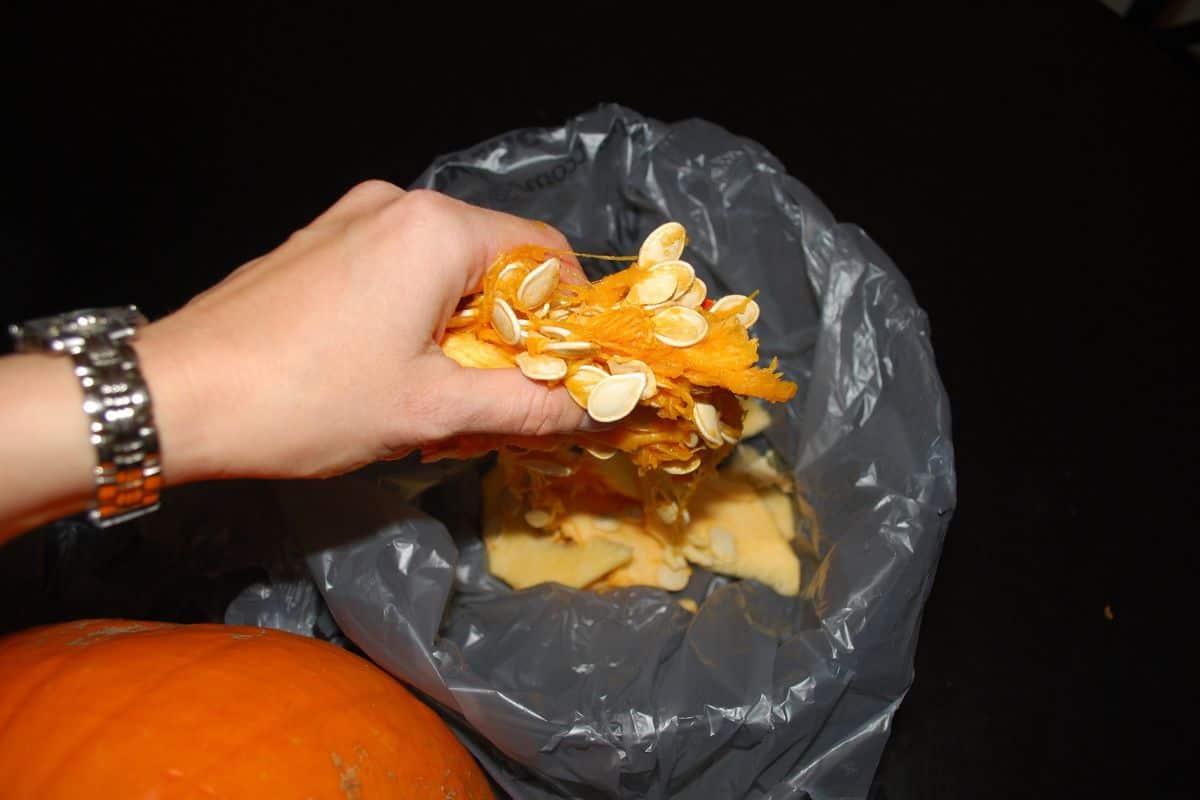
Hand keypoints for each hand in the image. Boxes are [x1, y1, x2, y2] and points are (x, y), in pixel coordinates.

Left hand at [139, 181, 586, 481]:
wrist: (175, 396)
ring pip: (444, 270)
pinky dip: (418, 316)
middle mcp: (397, 204)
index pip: (545, 253)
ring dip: (463, 329)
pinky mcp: (318, 241)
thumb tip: (596, 408)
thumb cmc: (308, 400)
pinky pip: (397, 270)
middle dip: (513, 331)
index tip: (572, 371)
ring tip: (444, 395)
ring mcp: (350, 217)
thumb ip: (526, 404)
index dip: (572, 316)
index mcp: (436, 229)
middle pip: (495, 261)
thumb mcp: (430, 412)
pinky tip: (394, 369)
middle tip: (507, 398)